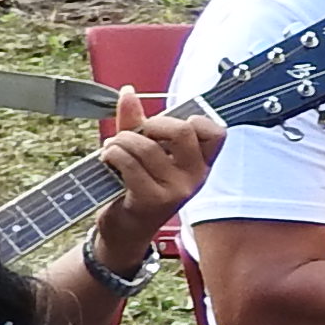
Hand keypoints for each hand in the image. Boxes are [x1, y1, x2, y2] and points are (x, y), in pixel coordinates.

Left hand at [91, 87, 221, 262]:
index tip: (168, 127)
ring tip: (112, 149)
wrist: (125, 232)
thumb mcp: (144, 154)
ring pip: (146, 146)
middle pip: (182, 131)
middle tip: (136, 135)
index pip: (216, 133)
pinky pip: (130, 163)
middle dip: (151, 124)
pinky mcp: (152, 199)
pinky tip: (107, 159)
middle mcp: (194, 178)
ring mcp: (176, 190)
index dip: (193, 120)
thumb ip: (137, 122)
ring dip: (120, 141)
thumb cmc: (136, 190)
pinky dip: (112, 154)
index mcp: (200, 165)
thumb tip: (128, 92)